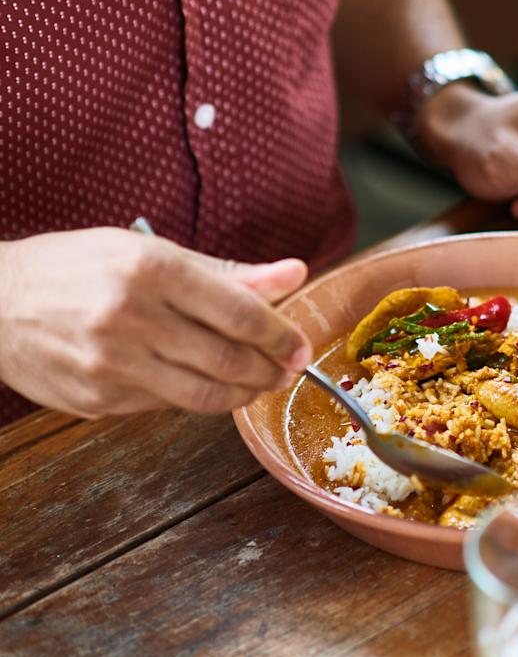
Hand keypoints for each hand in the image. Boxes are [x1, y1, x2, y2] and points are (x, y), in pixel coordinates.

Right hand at [0, 228, 311, 417]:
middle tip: (287, 369)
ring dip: (244, 393)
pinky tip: (207, 383)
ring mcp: (110, 365)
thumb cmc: (78, 267)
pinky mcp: (97, 400)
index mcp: (149, 270)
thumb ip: (227, 272)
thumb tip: (295, 274)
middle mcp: (129, 318)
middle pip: (228, 360)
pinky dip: (198, 397)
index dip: (282, 335)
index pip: (240, 313)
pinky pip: (167, 405)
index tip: (300, 345)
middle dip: (270, 370)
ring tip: (258, 382)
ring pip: (203, 395)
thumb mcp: (149, 251)